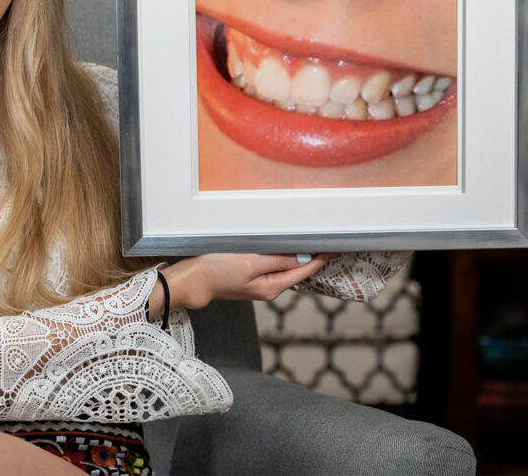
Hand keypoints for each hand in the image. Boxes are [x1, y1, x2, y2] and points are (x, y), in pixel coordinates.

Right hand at [156, 252, 330, 311]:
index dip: (322, 256)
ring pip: (286, 268)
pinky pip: (273, 266)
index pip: (306, 270)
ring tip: (314, 242)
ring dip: (298, 256)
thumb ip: (278, 260)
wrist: (190, 281)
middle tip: (331, 240)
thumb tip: (304, 258)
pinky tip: (285, 249)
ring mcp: (259, 284)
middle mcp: (269, 288)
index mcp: (273, 286)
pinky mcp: (248, 278)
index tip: (338, 244)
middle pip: (299, 271)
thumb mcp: (250, 263)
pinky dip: (283, 257)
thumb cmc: (216, 271)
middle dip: (314, 257)